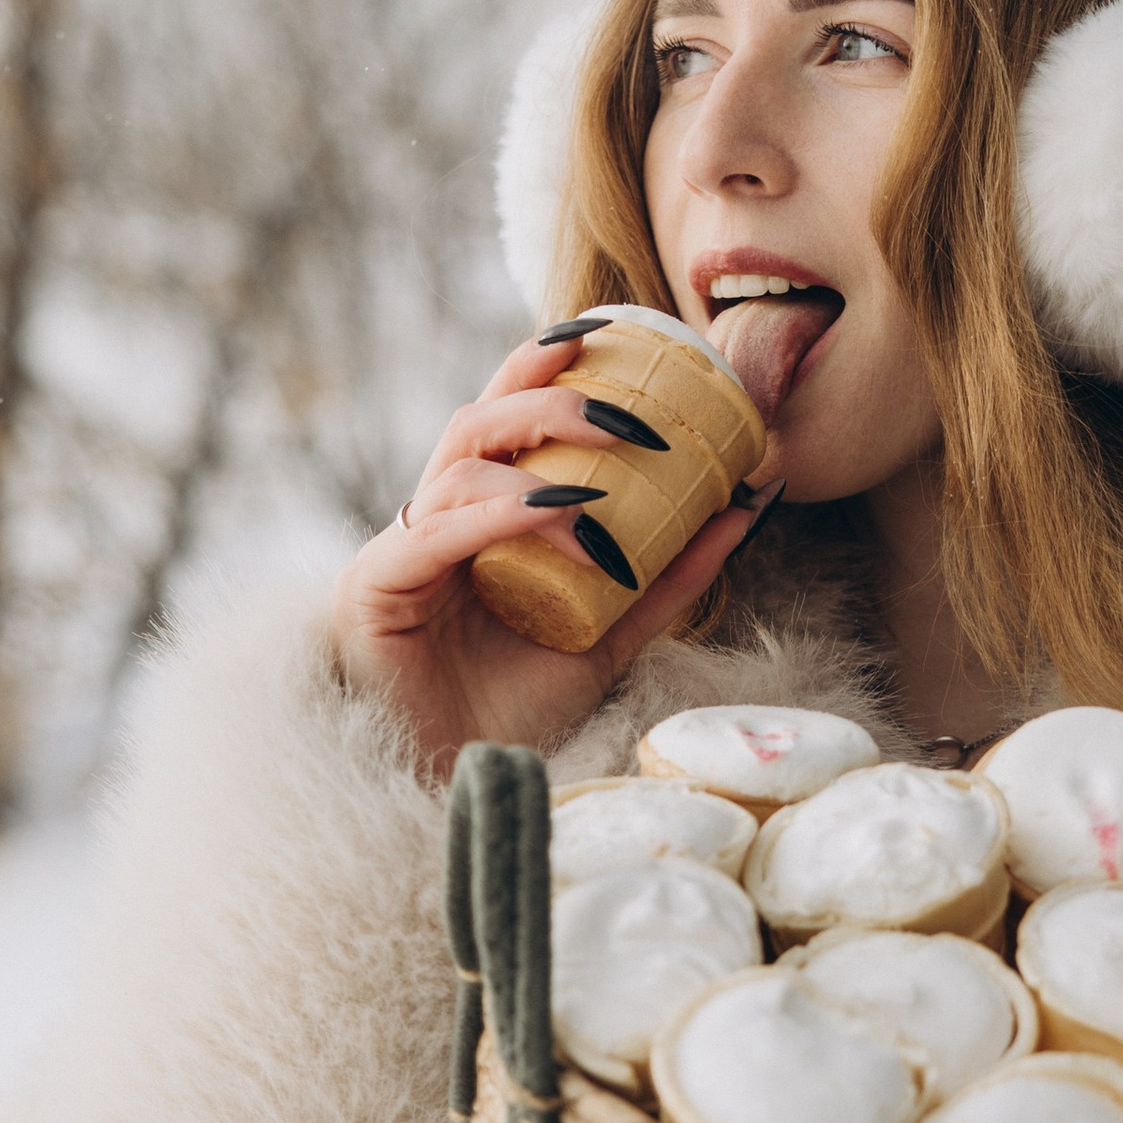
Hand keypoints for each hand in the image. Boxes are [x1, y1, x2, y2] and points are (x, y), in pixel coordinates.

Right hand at [330, 332, 773, 766]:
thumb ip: (669, 574)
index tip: (610, 333)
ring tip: (608, 483)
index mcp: (477, 519)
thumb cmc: (517, 713)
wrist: (462, 789)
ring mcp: (399, 553)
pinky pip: (438, 531)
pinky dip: (502, 514)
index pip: (505, 420)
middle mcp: (432, 522)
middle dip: (550, 397)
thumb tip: (748, 501)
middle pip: (478, 421)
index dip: (544, 366)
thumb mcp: (611, 633)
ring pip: (459, 465)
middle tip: (632, 413)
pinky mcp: (374, 590)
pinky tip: (560, 512)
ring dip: (536, 462)